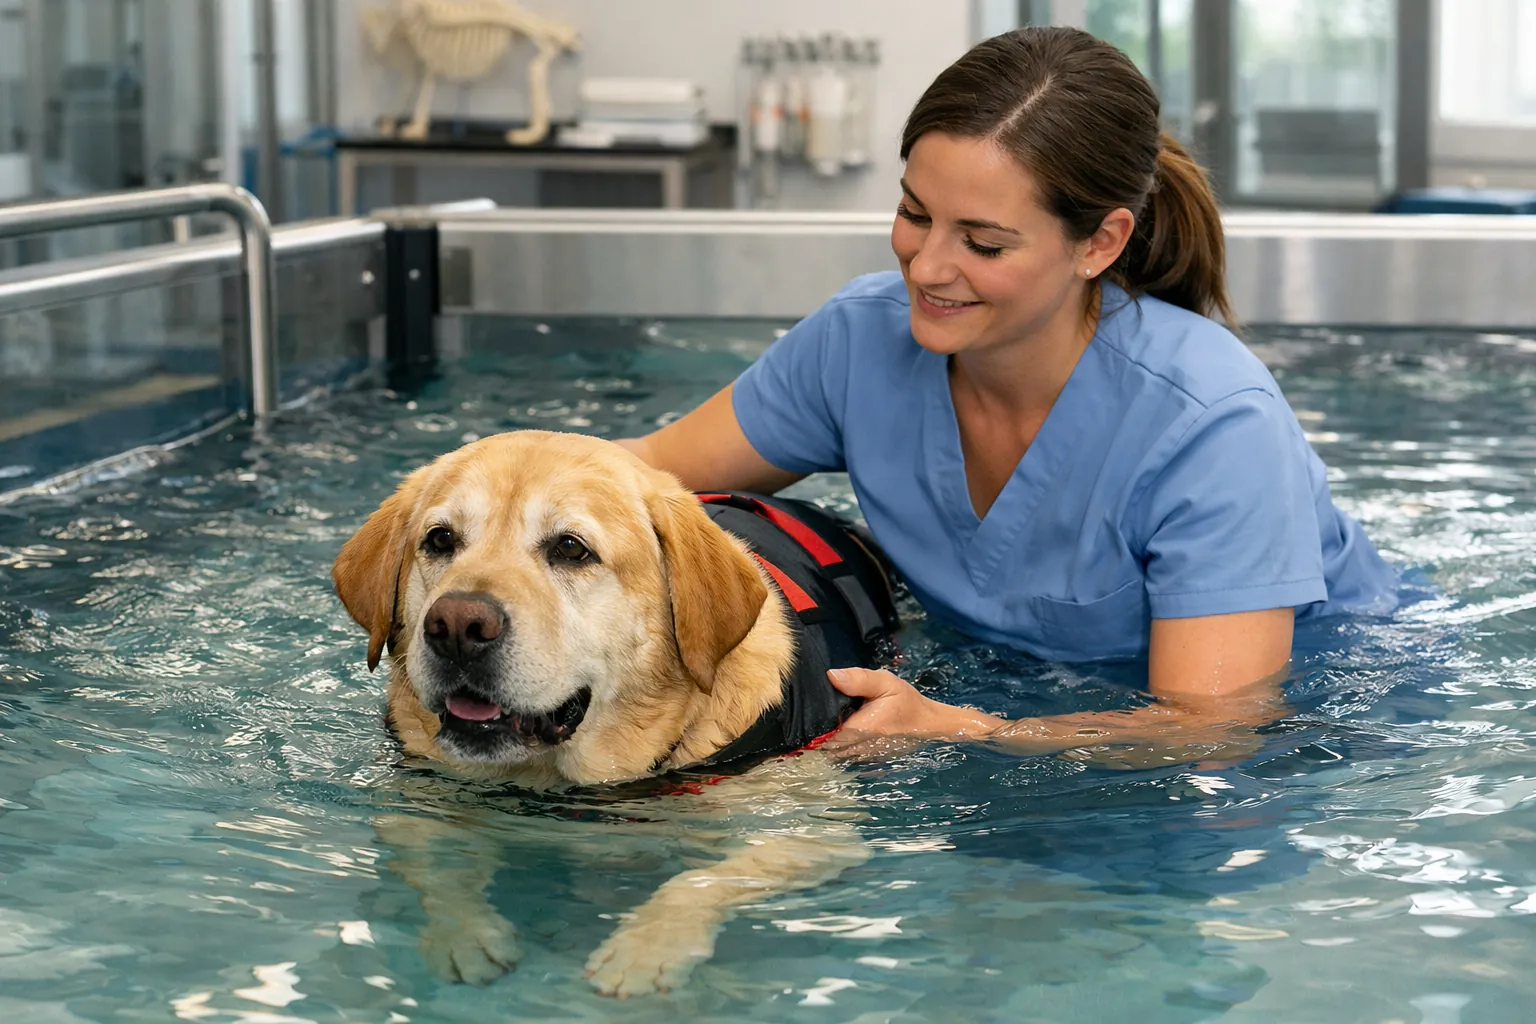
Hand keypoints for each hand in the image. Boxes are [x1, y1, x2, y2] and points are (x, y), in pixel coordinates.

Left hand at [820, 668, 1003, 754]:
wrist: (926, 723)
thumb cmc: (905, 701)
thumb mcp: (885, 682)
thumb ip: (858, 679)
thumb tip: (832, 676)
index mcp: (861, 729)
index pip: (823, 732)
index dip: (816, 721)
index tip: (820, 708)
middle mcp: (858, 748)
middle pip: (824, 744)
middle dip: (822, 730)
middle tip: (829, 712)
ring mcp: (861, 757)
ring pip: (832, 751)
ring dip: (830, 739)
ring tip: (838, 720)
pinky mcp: (865, 759)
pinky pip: (843, 755)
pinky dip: (840, 744)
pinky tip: (847, 729)